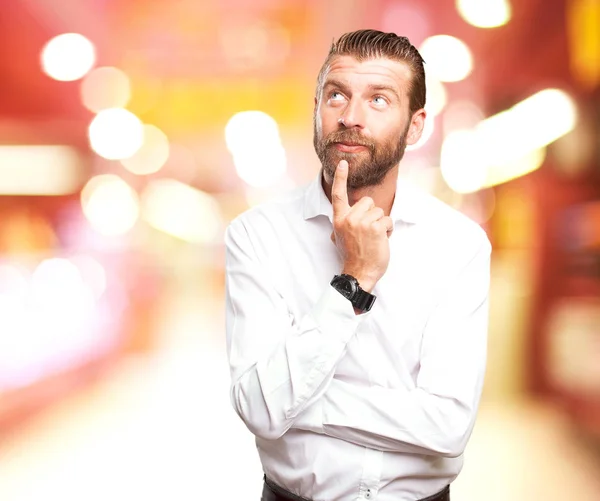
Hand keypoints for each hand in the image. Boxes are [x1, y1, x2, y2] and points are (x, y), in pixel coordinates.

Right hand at [330, 160, 392, 291]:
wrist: (358, 273)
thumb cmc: (352, 256)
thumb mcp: (339, 237)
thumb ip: (344, 222)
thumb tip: (348, 216)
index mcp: (339, 220)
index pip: (338, 195)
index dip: (340, 178)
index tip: (343, 163)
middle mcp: (349, 218)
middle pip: (368, 201)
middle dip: (372, 214)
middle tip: (367, 233)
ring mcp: (362, 222)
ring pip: (379, 211)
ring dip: (381, 224)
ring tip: (373, 239)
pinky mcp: (375, 228)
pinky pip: (387, 221)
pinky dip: (388, 231)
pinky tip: (380, 241)